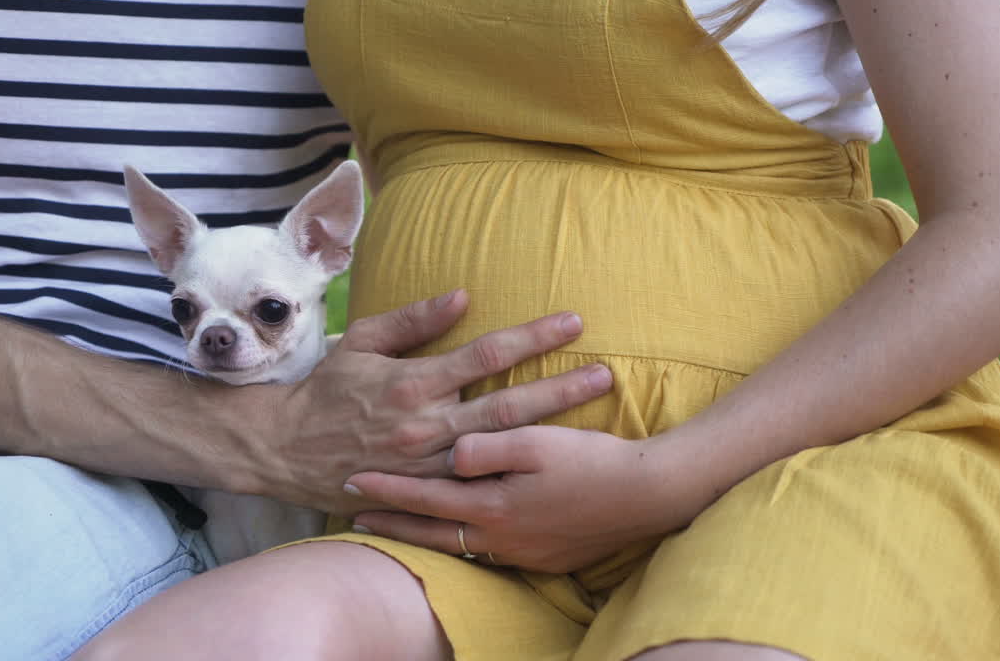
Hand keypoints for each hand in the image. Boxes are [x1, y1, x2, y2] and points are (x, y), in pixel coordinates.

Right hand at [267, 290, 613, 514]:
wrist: (286, 450)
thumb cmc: (326, 390)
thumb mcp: (362, 341)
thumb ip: (414, 319)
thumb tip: (463, 297)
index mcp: (415, 382)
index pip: (488, 354)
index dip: (534, 336)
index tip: (572, 322)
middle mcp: (428, 424)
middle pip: (510, 404)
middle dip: (562, 388)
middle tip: (604, 373)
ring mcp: (429, 464)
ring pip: (502, 446)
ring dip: (550, 430)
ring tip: (594, 415)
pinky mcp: (425, 491)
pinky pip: (478, 482)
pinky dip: (514, 471)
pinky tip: (548, 463)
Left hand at [343, 425, 708, 573]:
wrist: (649, 498)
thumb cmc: (593, 462)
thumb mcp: (537, 442)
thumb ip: (486, 448)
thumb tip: (449, 452)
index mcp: (493, 507)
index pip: (424, 498)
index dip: (385, 489)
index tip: (349, 480)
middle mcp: (500, 538)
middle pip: (430, 531)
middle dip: (390, 520)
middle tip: (352, 513)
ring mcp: (522, 553)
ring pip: (456, 545)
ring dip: (423, 532)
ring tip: (395, 523)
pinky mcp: (542, 557)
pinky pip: (486, 551)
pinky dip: (460, 541)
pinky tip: (456, 533)